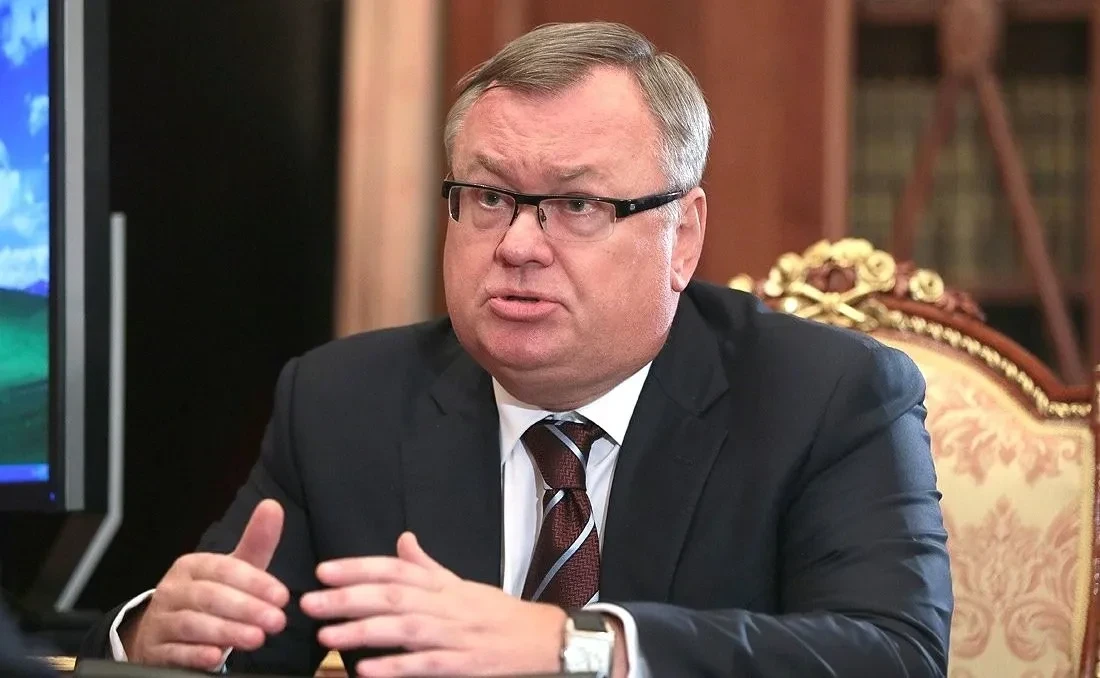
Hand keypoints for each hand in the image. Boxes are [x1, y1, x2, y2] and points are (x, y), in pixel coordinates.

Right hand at [122, 499, 290, 669]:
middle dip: (246, 609)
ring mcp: (161, 620)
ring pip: (192, 625)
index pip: (224, 570)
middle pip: (209, 597)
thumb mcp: (233, 570)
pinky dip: (195, 655)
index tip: (282, 596)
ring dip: (226, 632)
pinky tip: (215, 657)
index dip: (255, 582)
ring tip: (256, 638)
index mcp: (192, 566)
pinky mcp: (156, 650)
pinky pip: (174, 652)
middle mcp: (173, 590)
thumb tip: (273, 506)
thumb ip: (256, 543)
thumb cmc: (208, 597)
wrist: (163, 632)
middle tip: (276, 621)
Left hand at [300, 532, 570, 676]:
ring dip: (363, 631)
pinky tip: (366, 670)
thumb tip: (402, 540)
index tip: (323, 571)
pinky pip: (426, 665)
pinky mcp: (464, 665)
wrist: (542, 640)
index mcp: (442, 584)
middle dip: (348, 598)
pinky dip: (396, 667)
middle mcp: (445, 604)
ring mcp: (454, 635)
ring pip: (403, 628)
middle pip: (392, 595)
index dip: (358, 567)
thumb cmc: (496, 613)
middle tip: (309, 602)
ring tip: (326, 636)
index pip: (395, 569)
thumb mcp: (462, 584)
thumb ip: (427, 566)